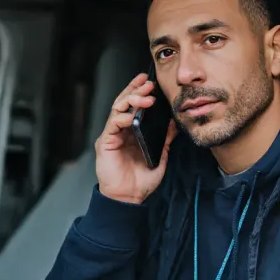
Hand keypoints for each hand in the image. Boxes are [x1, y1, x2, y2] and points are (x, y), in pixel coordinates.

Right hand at [95, 73, 178, 204]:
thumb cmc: (141, 180)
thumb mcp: (159, 156)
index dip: (139, 92)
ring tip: (143, 96)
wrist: (129, 197)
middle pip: (124, 104)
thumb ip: (165, 139)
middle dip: (135, 91)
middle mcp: (120, 131)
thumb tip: (173, 123)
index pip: (134, 107)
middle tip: (147, 83)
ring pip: (117, 110)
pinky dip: (121, 117)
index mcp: (131, 132)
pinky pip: (112, 124)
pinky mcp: (106, 143)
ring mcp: (112, 135)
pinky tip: (131, 115)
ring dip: (130, 100)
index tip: (149, 82)